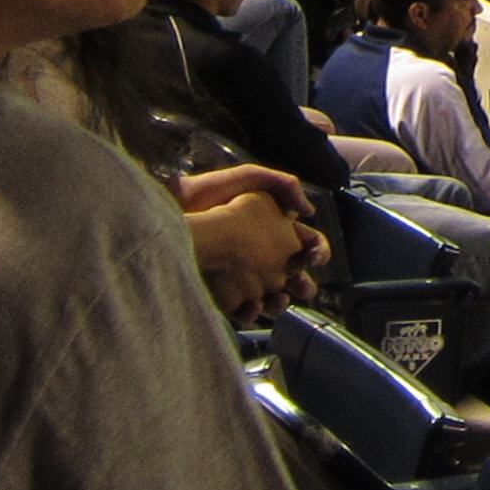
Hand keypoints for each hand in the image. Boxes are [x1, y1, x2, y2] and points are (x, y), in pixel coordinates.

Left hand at [174, 166, 323, 317]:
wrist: (172, 211)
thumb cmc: (207, 192)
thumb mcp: (251, 177)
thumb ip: (286, 186)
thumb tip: (310, 212)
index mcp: (274, 230)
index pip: (308, 245)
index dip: (318, 252)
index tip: (313, 257)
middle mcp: (262, 255)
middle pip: (295, 276)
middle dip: (304, 285)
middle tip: (301, 287)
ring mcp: (242, 276)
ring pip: (274, 297)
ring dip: (282, 302)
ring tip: (277, 301)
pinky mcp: (222, 292)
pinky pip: (244, 309)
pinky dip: (253, 312)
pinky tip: (251, 306)